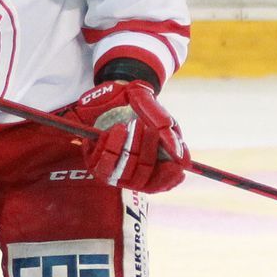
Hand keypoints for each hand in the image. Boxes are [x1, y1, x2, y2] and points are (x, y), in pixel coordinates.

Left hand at [67, 81, 188, 192]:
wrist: (119, 91)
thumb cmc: (144, 109)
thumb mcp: (162, 120)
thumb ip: (171, 140)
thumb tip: (183, 162)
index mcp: (148, 166)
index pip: (156, 185)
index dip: (166, 180)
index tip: (176, 168)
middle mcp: (128, 171)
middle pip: (140, 179)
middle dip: (148, 154)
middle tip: (152, 131)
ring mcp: (111, 165)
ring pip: (122, 170)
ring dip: (132, 147)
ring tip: (137, 125)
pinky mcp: (93, 157)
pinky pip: (102, 160)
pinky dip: (113, 144)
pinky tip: (120, 128)